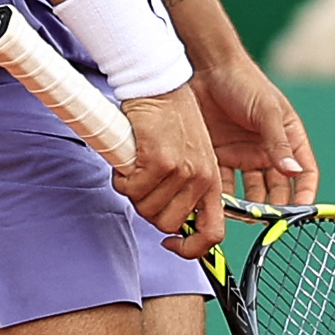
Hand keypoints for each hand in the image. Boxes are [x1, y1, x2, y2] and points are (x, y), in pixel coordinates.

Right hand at [116, 87, 225, 260]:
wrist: (160, 84)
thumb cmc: (171, 119)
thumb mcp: (192, 156)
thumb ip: (186, 187)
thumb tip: (169, 222)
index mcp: (212, 181)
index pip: (212, 234)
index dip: (190, 249)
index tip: (170, 243)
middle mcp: (201, 179)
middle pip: (166, 224)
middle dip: (147, 208)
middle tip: (143, 184)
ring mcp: (182, 171)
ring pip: (145, 208)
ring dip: (133, 191)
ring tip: (137, 166)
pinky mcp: (160, 161)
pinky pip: (131, 189)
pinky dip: (122, 178)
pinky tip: (128, 159)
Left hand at [192, 54, 315, 209]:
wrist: (208, 67)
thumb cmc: (244, 82)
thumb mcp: (266, 111)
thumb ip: (278, 143)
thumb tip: (293, 173)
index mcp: (288, 138)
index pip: (304, 173)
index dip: (305, 194)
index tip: (300, 213)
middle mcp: (268, 151)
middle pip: (277, 189)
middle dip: (274, 207)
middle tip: (266, 220)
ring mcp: (243, 155)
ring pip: (250, 192)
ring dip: (249, 206)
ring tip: (242, 215)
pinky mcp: (220, 156)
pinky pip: (224, 184)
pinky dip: (223, 197)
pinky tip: (219, 205)